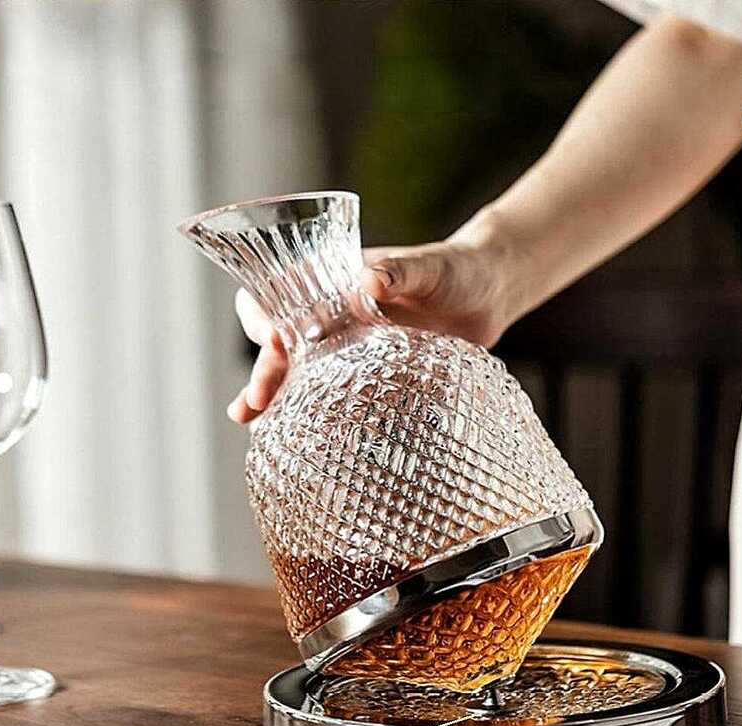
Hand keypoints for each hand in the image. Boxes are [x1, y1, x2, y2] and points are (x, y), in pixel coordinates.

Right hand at [227, 225, 511, 423]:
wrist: (489, 297)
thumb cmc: (456, 270)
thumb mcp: (431, 267)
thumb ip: (401, 271)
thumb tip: (371, 280)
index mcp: (333, 284)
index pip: (277, 293)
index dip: (262, 314)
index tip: (269, 338)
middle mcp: (332, 319)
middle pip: (281, 345)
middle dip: (264, 372)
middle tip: (254, 402)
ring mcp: (349, 352)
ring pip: (300, 376)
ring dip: (275, 398)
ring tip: (252, 422)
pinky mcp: (372, 378)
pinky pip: (337, 399)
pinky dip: (318, 418)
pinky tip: (305, 441)